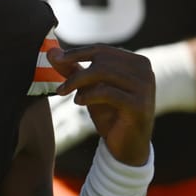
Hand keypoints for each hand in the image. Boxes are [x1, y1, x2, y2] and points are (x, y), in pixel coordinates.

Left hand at [47, 44, 154, 166]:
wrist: (126, 145)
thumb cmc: (109, 113)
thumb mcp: (89, 88)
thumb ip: (72, 69)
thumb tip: (51, 51)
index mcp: (136, 62)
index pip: (101, 49)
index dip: (75, 52)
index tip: (55, 59)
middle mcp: (144, 70)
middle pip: (101, 60)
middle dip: (75, 73)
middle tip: (60, 88)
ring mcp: (145, 87)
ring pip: (104, 72)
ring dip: (78, 83)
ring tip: (67, 95)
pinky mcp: (140, 104)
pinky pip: (108, 92)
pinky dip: (88, 95)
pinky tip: (79, 102)